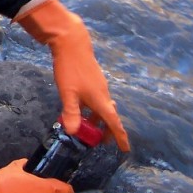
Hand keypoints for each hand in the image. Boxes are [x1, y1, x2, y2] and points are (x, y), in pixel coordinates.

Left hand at [13, 0, 129, 151]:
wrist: (72, 43)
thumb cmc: (70, 68)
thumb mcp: (68, 93)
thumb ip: (70, 112)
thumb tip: (73, 132)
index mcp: (101, 99)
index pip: (114, 123)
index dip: (120, 137)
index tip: (125, 149)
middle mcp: (103, 93)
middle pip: (109, 116)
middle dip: (106, 131)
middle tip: (98, 141)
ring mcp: (98, 85)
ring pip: (101, 107)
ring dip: (96, 119)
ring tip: (86, 127)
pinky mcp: (93, 79)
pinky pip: (95, 99)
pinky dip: (91, 108)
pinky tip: (79, 108)